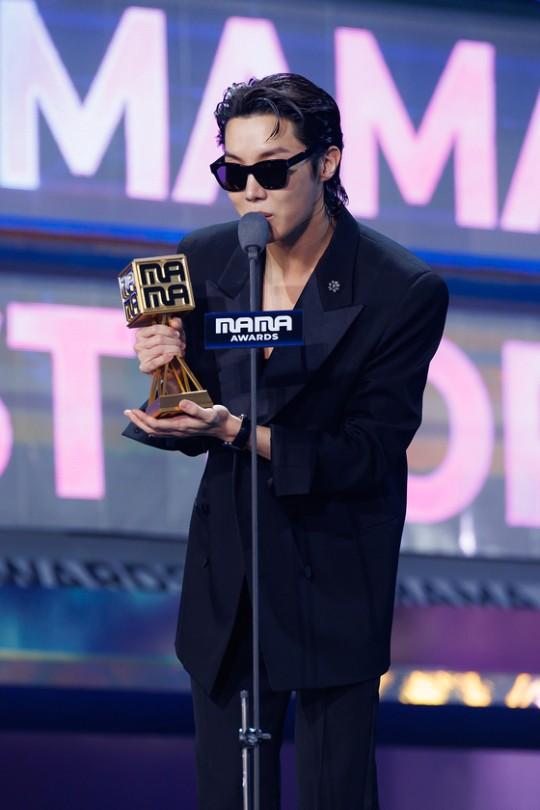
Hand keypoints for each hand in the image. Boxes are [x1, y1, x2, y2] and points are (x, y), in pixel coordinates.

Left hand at [124, 399, 241, 441]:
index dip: (143, 419)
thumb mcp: (209, 412)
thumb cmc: (217, 418)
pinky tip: (148, 420)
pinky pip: (161, 430)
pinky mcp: (181, 429)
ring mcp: (178, 431)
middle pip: (152, 429)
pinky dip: (152, 426)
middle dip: (138, 422)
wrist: (224, 427)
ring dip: (143, 424)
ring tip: (134, 415)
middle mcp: (177, 430)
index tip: (134, 410)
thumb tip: (181, 403)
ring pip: (155, 431)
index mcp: (181, 425)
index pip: (156, 424)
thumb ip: (195, 408)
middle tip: (127, 412)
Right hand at [134, 316, 184, 373]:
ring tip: (179, 351)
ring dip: (173, 350)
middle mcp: (138, 344)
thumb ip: (176, 324)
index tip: (177, 334)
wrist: (171, 367)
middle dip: (173, 341)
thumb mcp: (175, 333)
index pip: (155, 328)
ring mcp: (140, 356)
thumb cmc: (170, 348)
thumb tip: (174, 322)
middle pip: (159, 339)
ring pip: (159, 349)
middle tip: (180, 344)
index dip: (169, 331)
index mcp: (142, 334)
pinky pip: (155, 362)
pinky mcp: (144, 367)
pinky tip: (172, 356)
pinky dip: (165, 359)